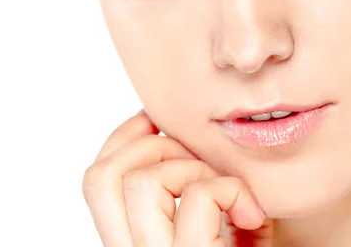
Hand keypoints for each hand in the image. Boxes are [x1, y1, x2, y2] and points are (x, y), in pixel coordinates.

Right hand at [82, 110, 273, 246]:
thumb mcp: (208, 227)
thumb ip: (182, 191)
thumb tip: (169, 132)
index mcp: (131, 245)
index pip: (97, 181)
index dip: (122, 137)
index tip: (154, 117)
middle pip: (103, 176)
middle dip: (151, 144)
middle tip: (195, 158)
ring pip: (143, 182)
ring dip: (192, 168)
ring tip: (225, 192)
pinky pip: (198, 198)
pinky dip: (231, 190)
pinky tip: (252, 215)